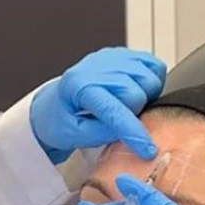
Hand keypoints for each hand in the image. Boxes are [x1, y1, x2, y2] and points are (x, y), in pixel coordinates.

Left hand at [30, 47, 166, 163]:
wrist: (51, 106)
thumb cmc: (58, 120)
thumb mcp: (72, 135)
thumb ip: (102, 134)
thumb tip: (131, 130)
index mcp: (77, 86)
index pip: (114, 110)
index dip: (134, 132)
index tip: (147, 149)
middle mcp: (95, 66)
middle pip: (137, 92)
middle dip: (136, 112)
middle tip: (122, 119)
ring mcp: (110, 57)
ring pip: (150, 77)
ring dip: (146, 96)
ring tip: (128, 106)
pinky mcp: (121, 55)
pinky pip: (153, 64)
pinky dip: (153, 80)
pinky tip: (138, 91)